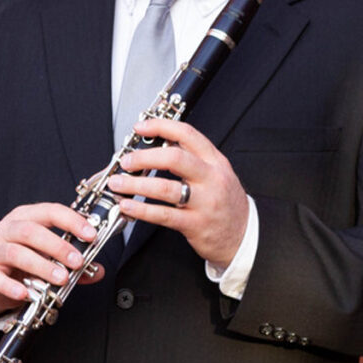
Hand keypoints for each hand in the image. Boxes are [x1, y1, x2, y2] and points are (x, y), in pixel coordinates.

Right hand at [0, 202, 102, 318]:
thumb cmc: (24, 260)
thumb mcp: (49, 256)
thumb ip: (72, 262)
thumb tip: (97, 270)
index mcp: (26, 217)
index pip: (49, 211)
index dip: (71, 221)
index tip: (91, 234)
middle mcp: (8, 229)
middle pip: (31, 231)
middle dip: (57, 246)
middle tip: (77, 261)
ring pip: (16, 253)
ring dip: (41, 266)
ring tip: (61, 279)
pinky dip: (12, 286)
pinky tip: (26, 294)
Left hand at [106, 117, 247, 267]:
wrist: (244, 235)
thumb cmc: (225, 202)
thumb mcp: (216, 172)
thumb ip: (192, 156)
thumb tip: (159, 140)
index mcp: (215, 161)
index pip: (187, 134)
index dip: (161, 127)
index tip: (140, 127)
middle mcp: (211, 178)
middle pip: (175, 158)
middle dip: (144, 157)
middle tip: (126, 161)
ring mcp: (204, 202)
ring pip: (165, 188)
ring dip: (135, 185)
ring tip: (118, 183)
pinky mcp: (195, 225)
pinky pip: (164, 215)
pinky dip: (141, 210)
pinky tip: (127, 206)